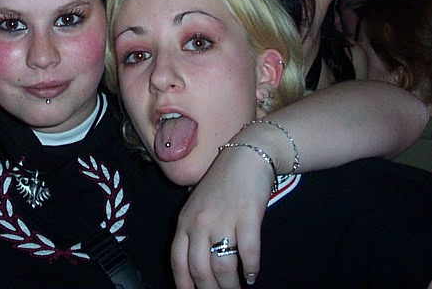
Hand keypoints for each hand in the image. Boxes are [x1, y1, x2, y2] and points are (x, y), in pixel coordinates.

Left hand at [172, 145, 273, 288]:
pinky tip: (252, 275)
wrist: (245, 156)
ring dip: (231, 285)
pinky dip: (251, 268)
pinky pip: (247, 251)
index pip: (178, 262)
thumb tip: (197, 267)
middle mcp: (200, 223)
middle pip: (200, 269)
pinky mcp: (247, 216)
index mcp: (185, 221)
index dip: (185, 285)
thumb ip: (194, 232)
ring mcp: (223, 219)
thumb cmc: (222, 183)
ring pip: (222, 266)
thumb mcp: (197, 206)